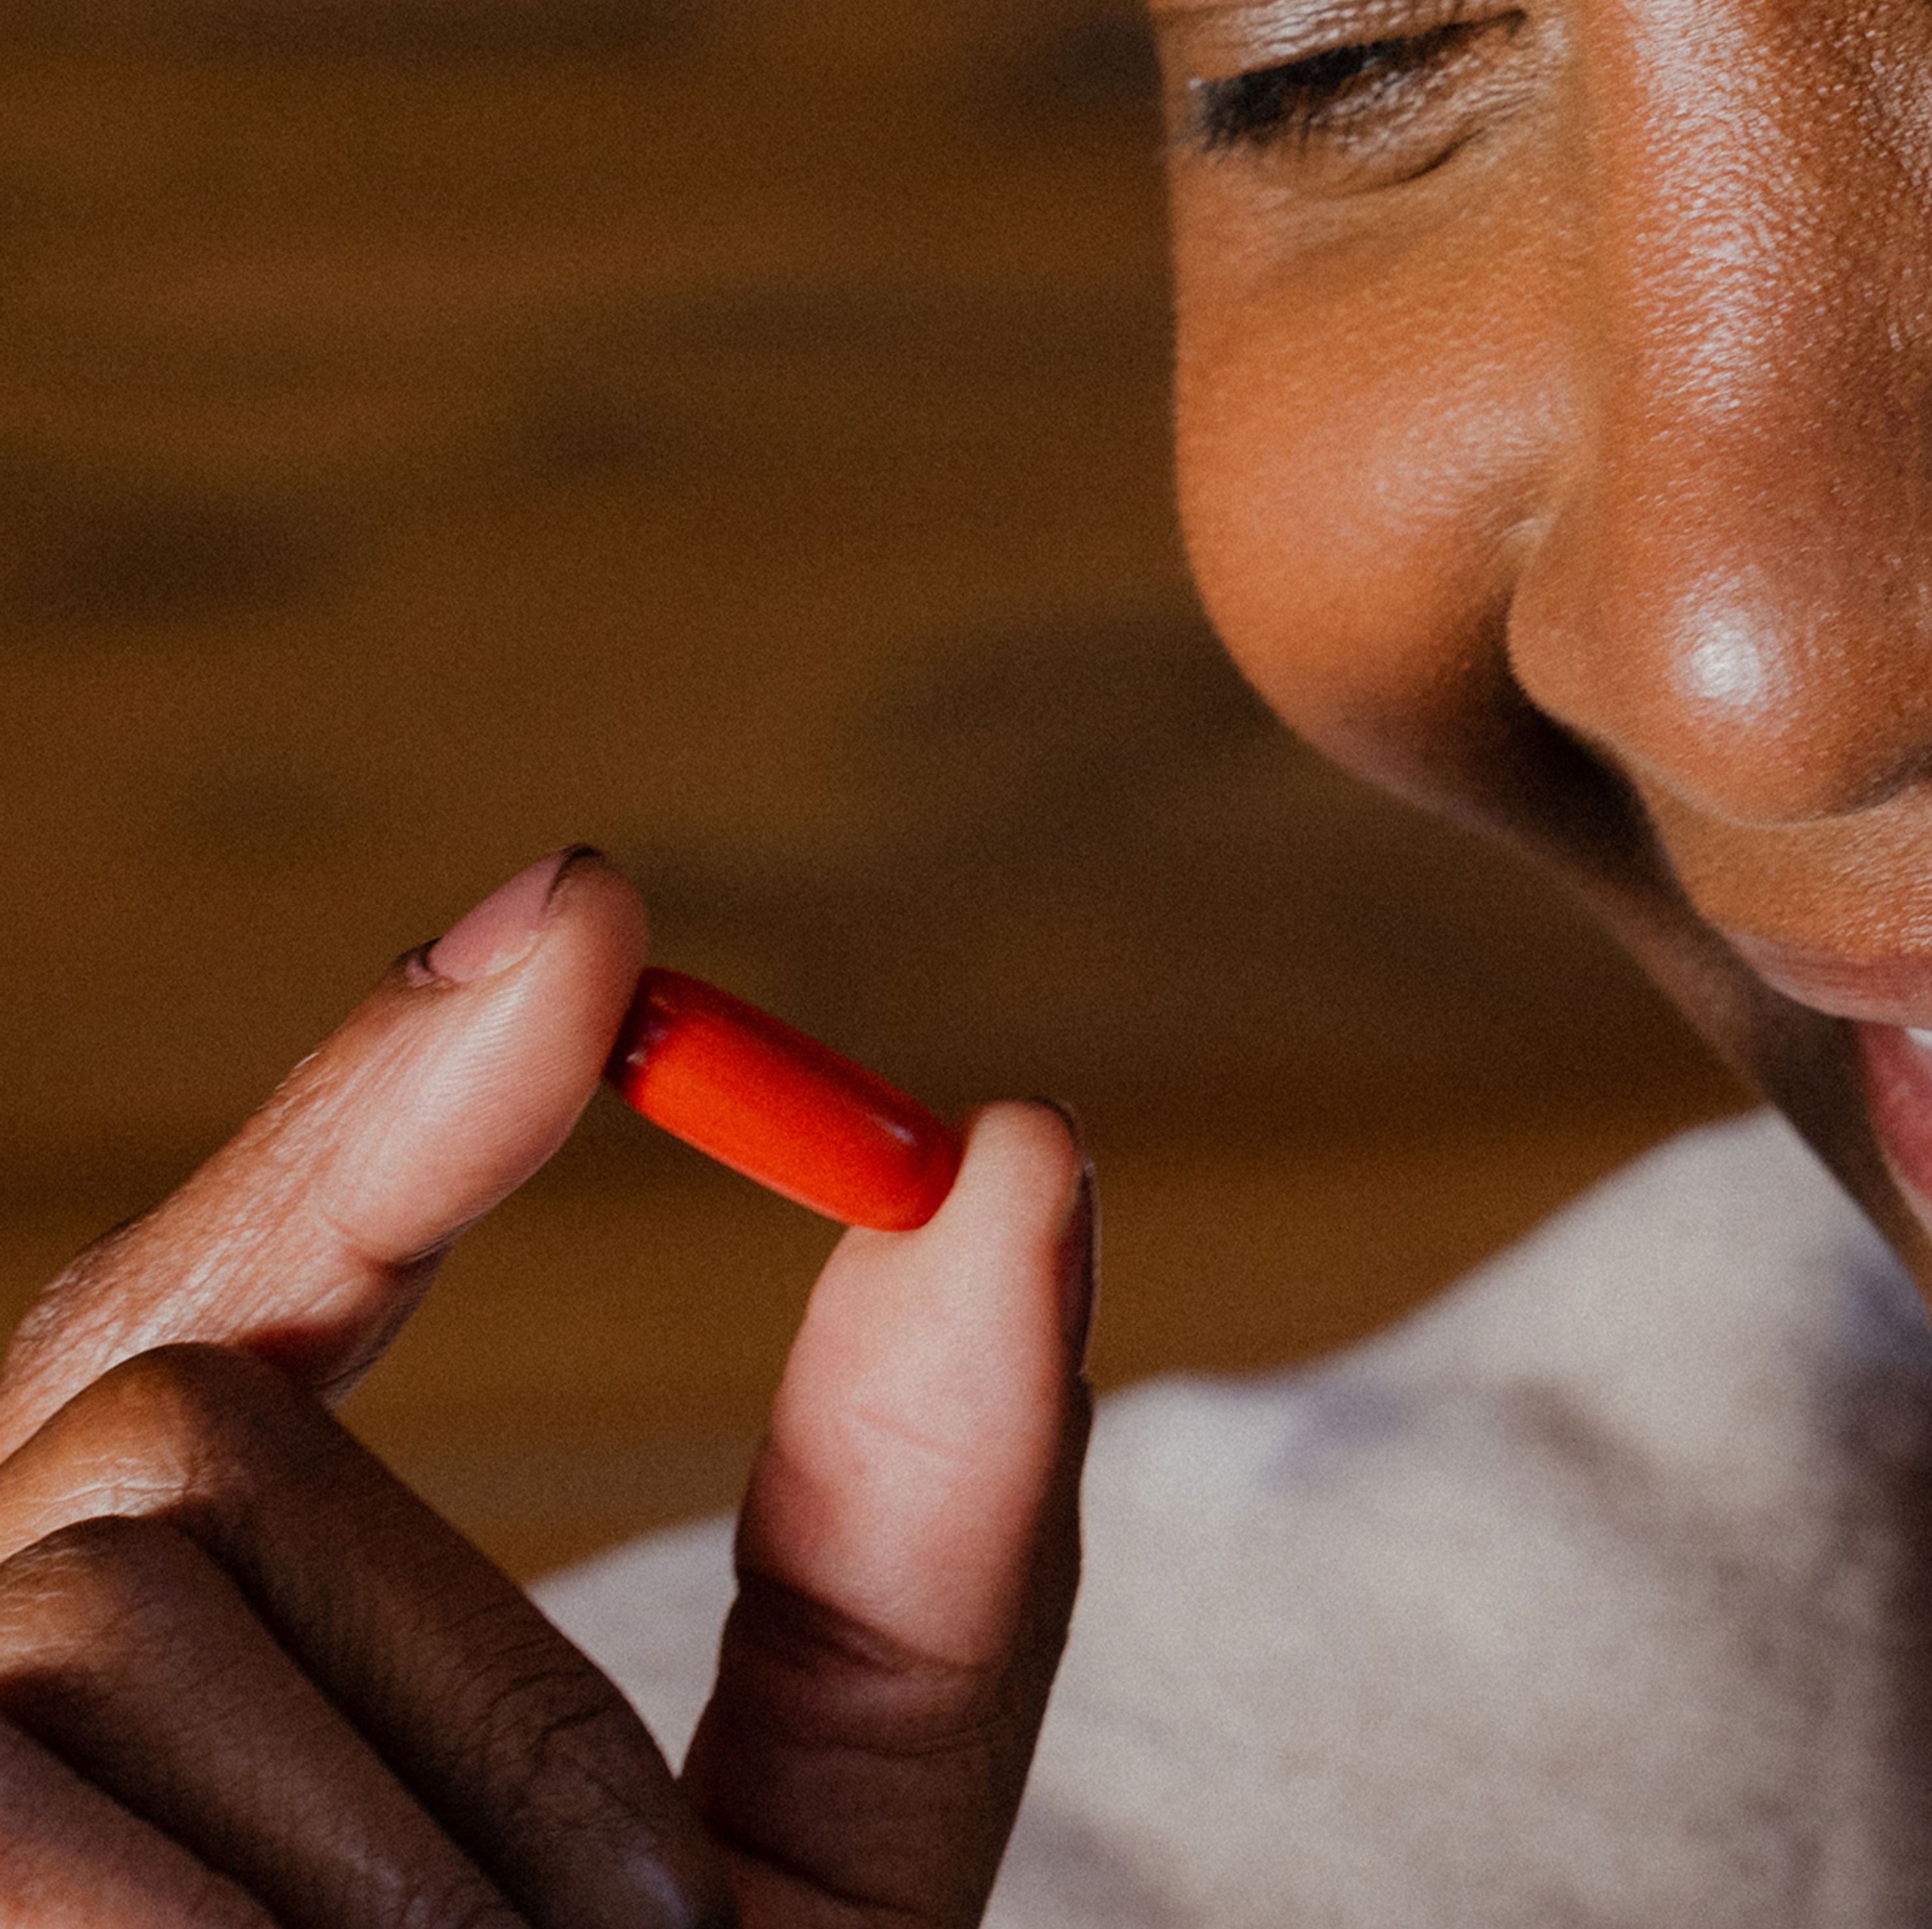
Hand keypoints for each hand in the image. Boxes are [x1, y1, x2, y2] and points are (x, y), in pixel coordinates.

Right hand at [0, 850, 1093, 1924]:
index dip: (384, 1105)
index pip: (212, 1309)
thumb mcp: (815, 1831)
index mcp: (191, 1680)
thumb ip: (910, 1532)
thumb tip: (1014, 1149)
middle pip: (196, 1432)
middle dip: (495, 1716)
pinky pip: (50, 1808)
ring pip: (133, 1582)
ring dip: (431, 1867)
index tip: (599, 918)